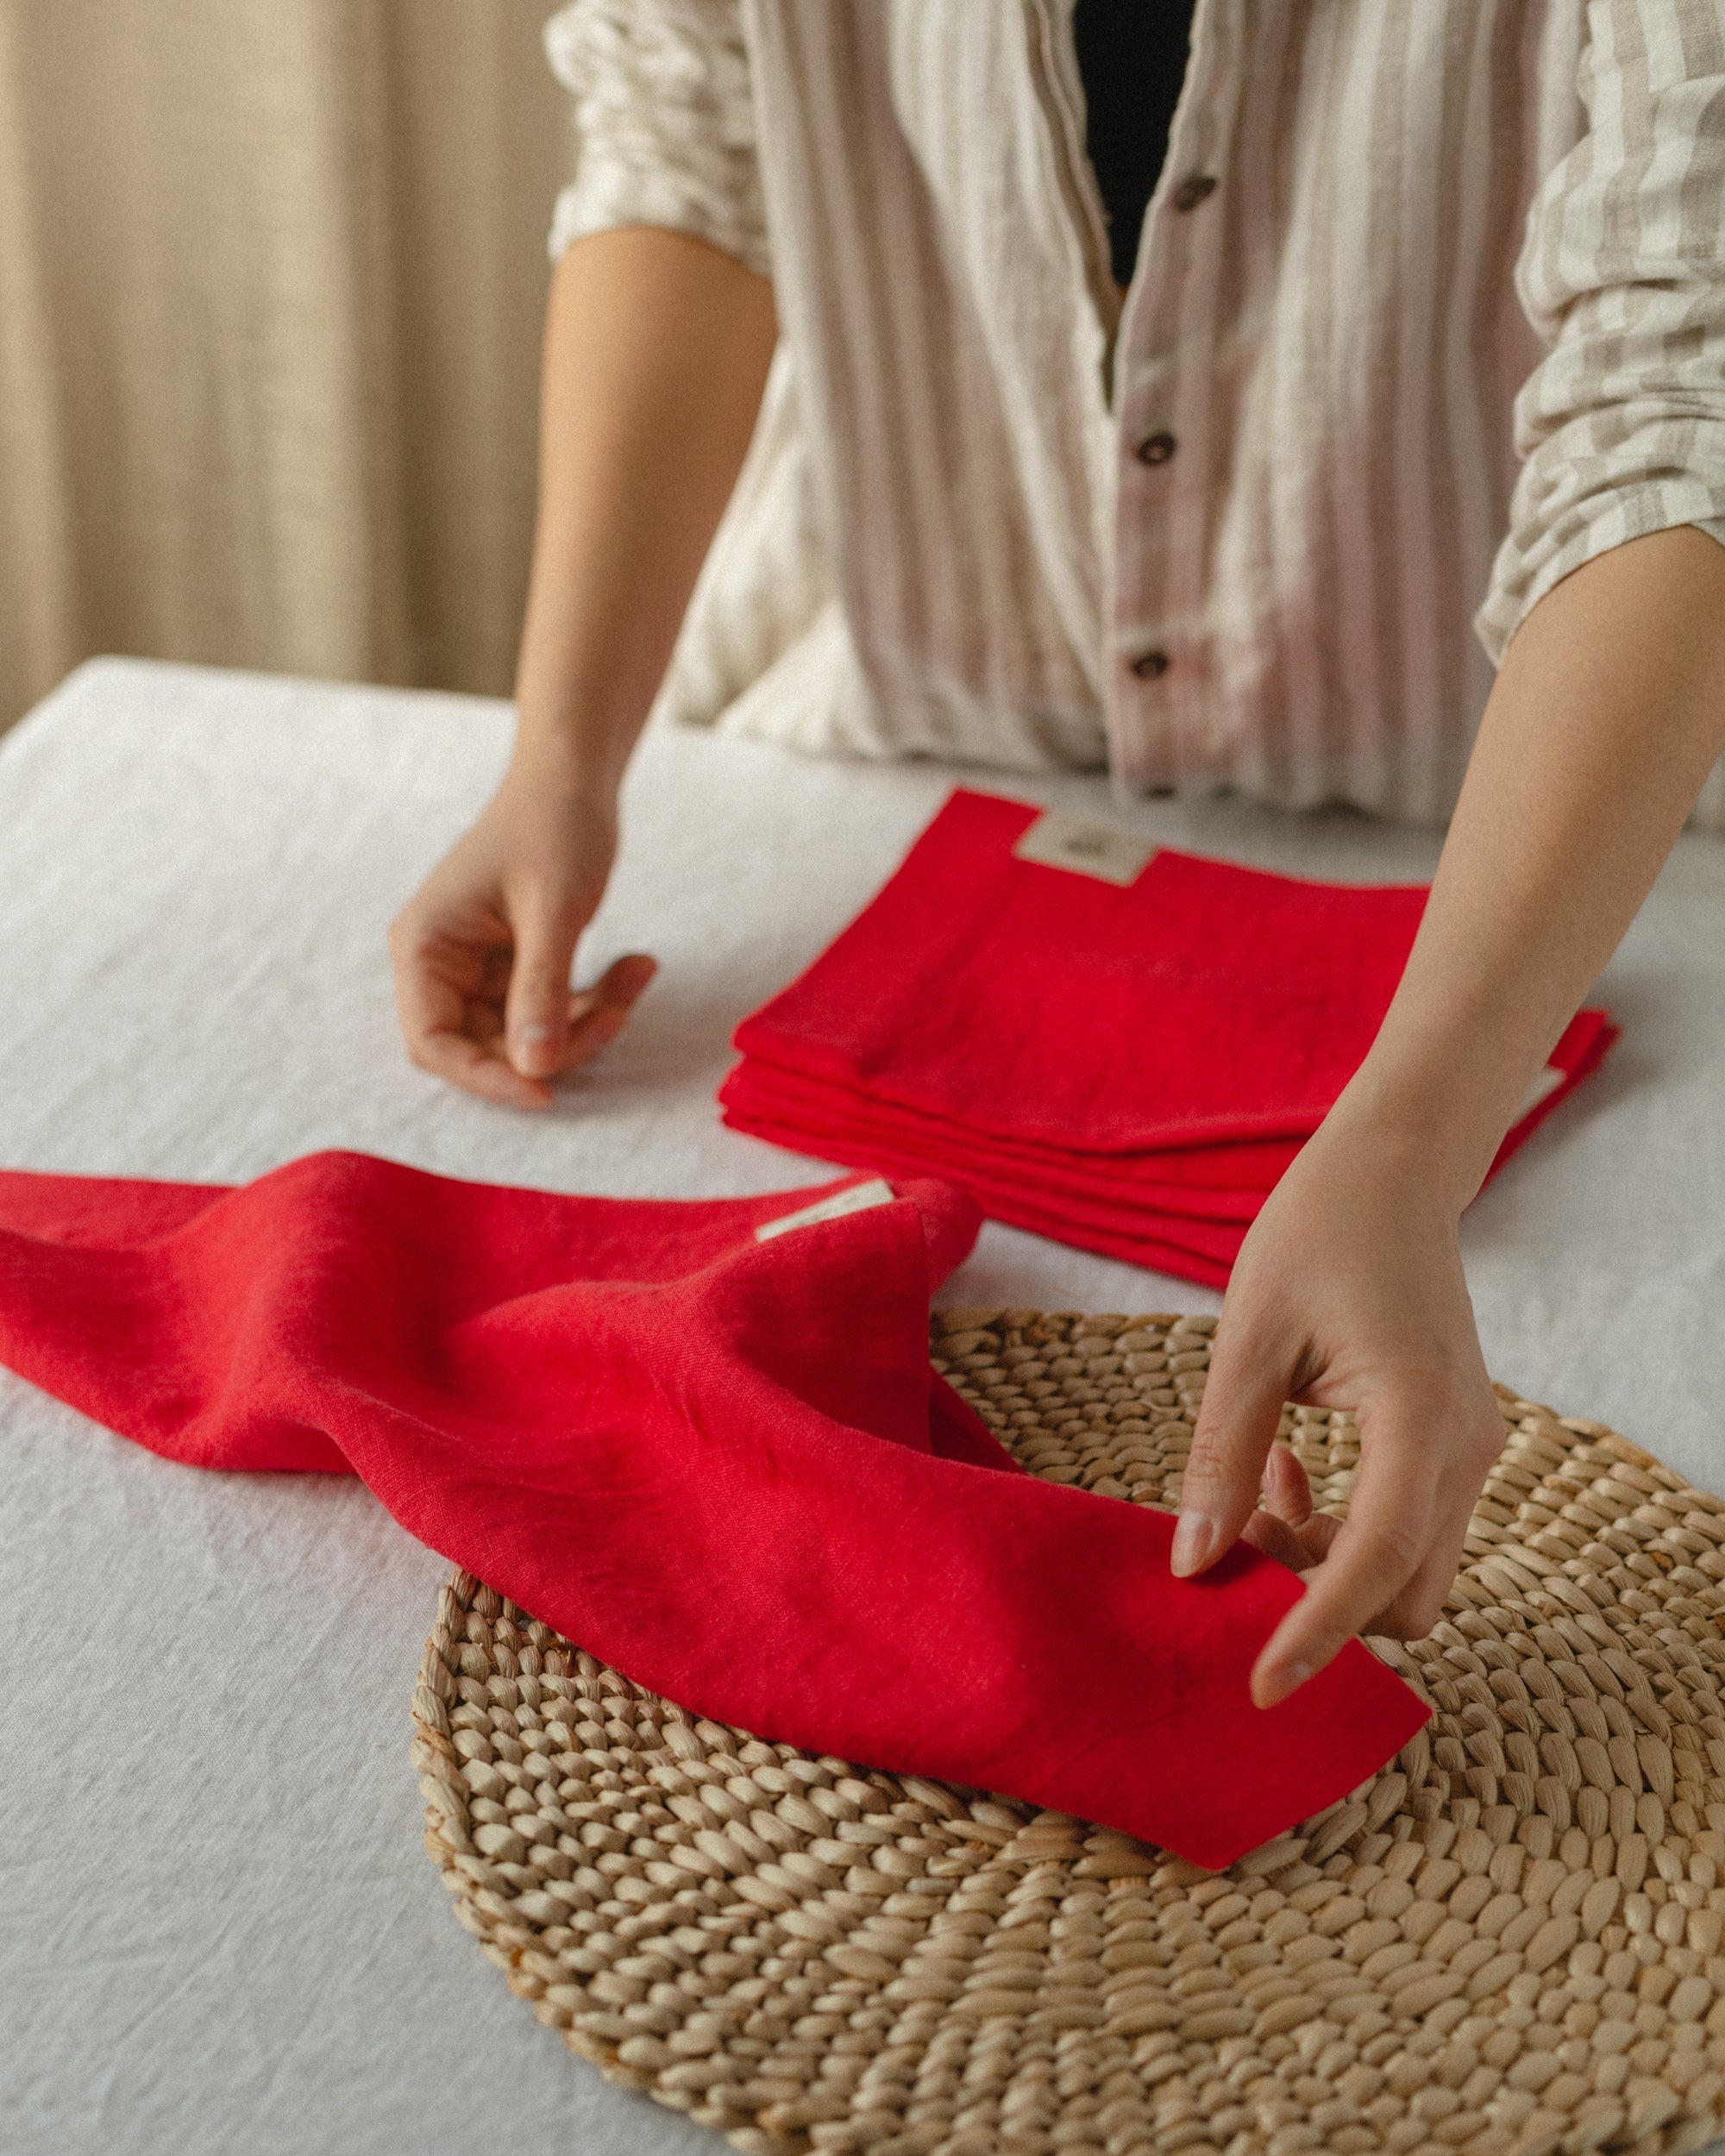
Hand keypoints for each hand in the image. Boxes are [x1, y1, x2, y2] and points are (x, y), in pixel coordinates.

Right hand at [389, 761, 654, 1108]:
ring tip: (639, 973)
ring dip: (588, 1022)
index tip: (544, 1092)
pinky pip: (552, 1012)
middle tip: (618, 1014)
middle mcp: (442, 963)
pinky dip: (596, 1002)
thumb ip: (541, 990)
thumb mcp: (553, 910)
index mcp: (425, 945)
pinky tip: (638, 965)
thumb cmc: (554, 827)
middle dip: (558, 1044)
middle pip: (486, 1047)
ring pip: (528, 1037)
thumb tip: (533, 1070)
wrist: (574, 780)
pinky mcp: (516, 968)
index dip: (485, 1077)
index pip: (433, 1042)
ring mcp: (479, 968)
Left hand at [1171, 1112, 1505, 1707]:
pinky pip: (1408, 1526)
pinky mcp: (1457, 1441)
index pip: (1376, 1560)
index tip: (1260, 1687)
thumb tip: (1192, 1564)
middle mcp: (1464, 1444)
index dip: (1318, 1633)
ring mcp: (1472, 1446)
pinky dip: (1345, 1530)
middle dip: (1318, 1602)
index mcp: (1415, 1414)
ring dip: (1326, 1564)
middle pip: (1406, 1593)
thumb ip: (1222, 1454)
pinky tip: (1286, 1473)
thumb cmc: (1315, 1237)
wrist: (1390, 1176)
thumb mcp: (1247, 1340)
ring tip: (1255, 1496)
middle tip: (1235, 1543)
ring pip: (1408, 1568)